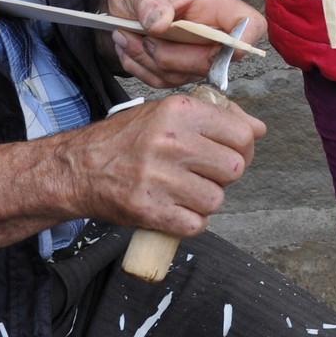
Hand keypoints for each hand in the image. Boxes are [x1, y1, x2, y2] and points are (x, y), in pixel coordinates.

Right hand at [60, 90, 267, 237]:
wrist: (77, 168)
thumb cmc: (125, 139)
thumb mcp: (166, 113)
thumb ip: (214, 117)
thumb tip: (257, 129)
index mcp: (179, 112)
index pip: (242, 134)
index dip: (244, 148)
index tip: (232, 153)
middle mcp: (171, 142)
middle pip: (234, 168)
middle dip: (225, 176)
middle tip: (207, 175)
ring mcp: (160, 177)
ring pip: (216, 199)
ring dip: (206, 201)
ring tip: (185, 192)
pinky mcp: (149, 209)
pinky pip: (196, 224)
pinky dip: (190, 222)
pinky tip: (175, 209)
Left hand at [97, 0, 267, 87]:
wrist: (124, 2)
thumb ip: (150, 4)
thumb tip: (161, 24)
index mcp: (217, 6)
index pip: (251, 27)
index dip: (239, 42)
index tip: (204, 42)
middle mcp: (213, 33)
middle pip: (213, 62)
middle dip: (171, 56)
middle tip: (143, 38)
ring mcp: (198, 55)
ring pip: (183, 76)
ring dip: (148, 61)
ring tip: (125, 37)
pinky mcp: (180, 70)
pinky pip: (164, 82)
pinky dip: (141, 68)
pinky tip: (129, 48)